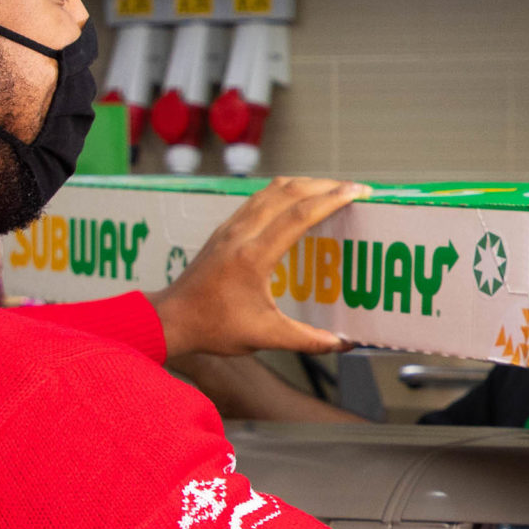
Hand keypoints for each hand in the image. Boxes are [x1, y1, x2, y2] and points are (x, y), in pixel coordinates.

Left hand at [150, 177, 367, 358]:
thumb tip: (342, 343)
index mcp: (254, 256)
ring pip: (271, 190)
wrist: (171, 319)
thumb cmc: (213, 327)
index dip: (331, 199)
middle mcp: (241, 234)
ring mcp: (230, 228)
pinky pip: (258, 198)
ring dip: (303, 184)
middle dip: (324, 185)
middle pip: (288, 192)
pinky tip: (295, 201)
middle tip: (352, 188)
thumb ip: (306, 340)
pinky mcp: (224, 230)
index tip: (356, 191)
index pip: (299, 215)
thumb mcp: (264, 336)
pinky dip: (283, 192)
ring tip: (329, 189)